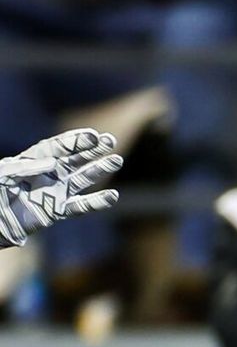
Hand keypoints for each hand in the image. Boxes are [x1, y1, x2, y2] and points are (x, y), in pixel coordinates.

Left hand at [0, 128, 121, 248]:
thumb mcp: (5, 174)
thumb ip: (27, 167)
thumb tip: (54, 163)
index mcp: (34, 160)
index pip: (58, 147)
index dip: (76, 141)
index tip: (93, 136)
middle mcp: (48, 174)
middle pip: (74, 159)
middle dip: (92, 150)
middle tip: (110, 141)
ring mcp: (55, 192)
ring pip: (82, 179)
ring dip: (99, 170)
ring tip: (116, 160)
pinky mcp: (57, 211)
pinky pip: (80, 206)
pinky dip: (96, 202)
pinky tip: (112, 196)